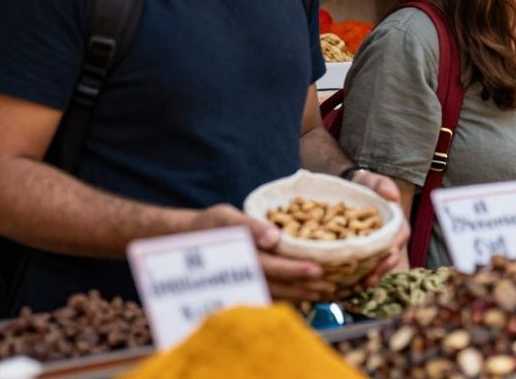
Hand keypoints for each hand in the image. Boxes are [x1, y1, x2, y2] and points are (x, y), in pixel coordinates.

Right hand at [190, 204, 331, 301]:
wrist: (183, 242)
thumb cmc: (207, 225)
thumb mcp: (225, 217)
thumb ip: (250, 226)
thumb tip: (274, 236)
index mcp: (242, 257)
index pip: (273, 267)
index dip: (296, 270)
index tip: (318, 271)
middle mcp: (244, 276)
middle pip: (279, 287)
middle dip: (305, 288)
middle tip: (332, 287)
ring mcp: (243, 285)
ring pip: (276, 295)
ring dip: (300, 296)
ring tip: (325, 294)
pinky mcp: (245, 288)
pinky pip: (269, 297)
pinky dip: (289, 298)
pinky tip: (307, 296)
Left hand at [350, 170, 408, 281]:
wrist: (346, 188)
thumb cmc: (363, 184)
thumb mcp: (373, 180)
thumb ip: (383, 184)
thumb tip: (392, 196)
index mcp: (395, 223)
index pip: (398, 239)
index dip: (393, 252)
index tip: (384, 260)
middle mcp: (388, 238)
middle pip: (389, 258)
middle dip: (380, 270)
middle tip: (367, 281)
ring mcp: (375, 246)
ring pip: (377, 266)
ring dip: (369, 277)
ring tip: (357, 287)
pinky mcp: (361, 252)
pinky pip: (363, 267)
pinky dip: (357, 276)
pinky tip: (346, 285)